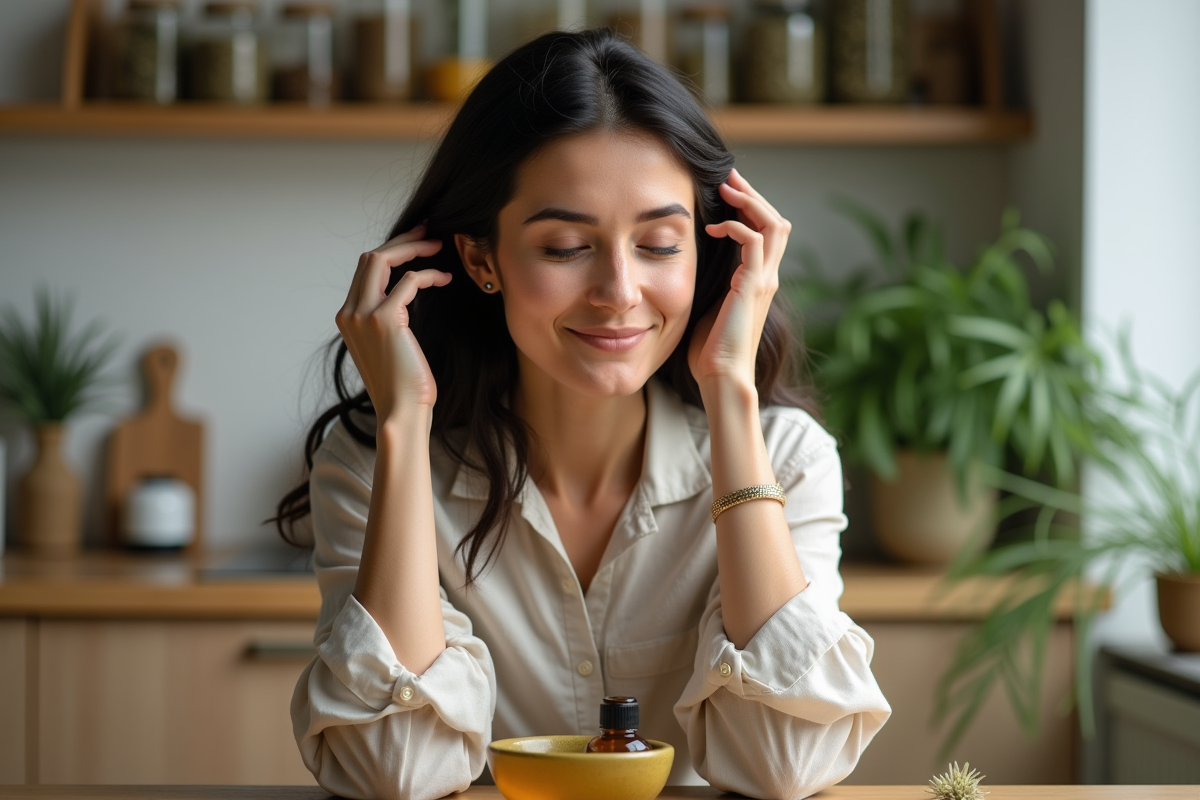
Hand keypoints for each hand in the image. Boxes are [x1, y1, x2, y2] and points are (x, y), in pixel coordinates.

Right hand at [335, 223, 448, 417]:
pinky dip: (428, 274)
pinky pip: (409, 280)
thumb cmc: (403, 384)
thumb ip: (388, 318)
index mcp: (348, 317)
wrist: (401, 411)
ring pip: (382, 259)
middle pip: (370, 257)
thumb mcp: (389, 345)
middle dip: (401, 241)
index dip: (391, 251)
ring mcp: (363, 315)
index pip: (365, 270)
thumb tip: (405, 294)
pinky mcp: (384, 319)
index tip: (416, 244)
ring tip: (438, 248)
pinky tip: (444, 278)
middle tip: (429, 233)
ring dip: (413, 248)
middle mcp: (349, 312)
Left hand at [687, 168, 791, 393]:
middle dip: (752, 194)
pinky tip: (715, 228)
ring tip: (727, 188)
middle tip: (728, 175)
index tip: (725, 188)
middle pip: (776, 220)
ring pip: (773, 224)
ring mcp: (764, 281)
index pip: (765, 231)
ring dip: (750, 201)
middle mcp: (767, 276)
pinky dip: (737, 227)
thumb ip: (711, 281)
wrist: (721, 376)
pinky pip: (755, 242)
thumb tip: (691, 261)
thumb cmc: (710, 349)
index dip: (749, 206)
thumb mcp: (709, 304)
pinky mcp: (754, 286)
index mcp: (759, 280)